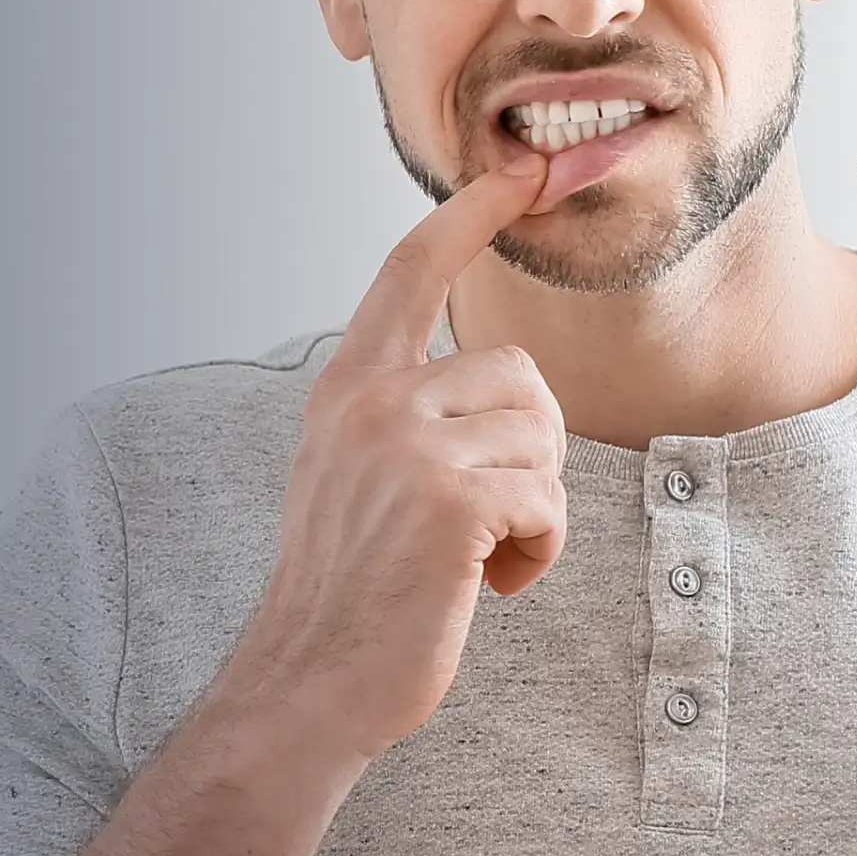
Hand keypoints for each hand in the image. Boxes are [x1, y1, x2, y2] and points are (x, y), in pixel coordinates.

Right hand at [214, 164, 566, 764]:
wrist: (307, 686)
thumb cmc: (348, 597)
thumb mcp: (351, 478)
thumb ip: (400, 418)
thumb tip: (502, 390)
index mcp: (345, 390)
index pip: (410, 272)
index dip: (469, 214)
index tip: (521, 169)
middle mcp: (371, 404)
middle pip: (519, 374)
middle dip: (529, 452)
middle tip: (484, 522)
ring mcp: (408, 449)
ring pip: (541, 439)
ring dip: (533, 510)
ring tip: (477, 559)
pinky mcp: (451, 503)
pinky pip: (548, 499)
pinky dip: (538, 553)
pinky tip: (489, 585)